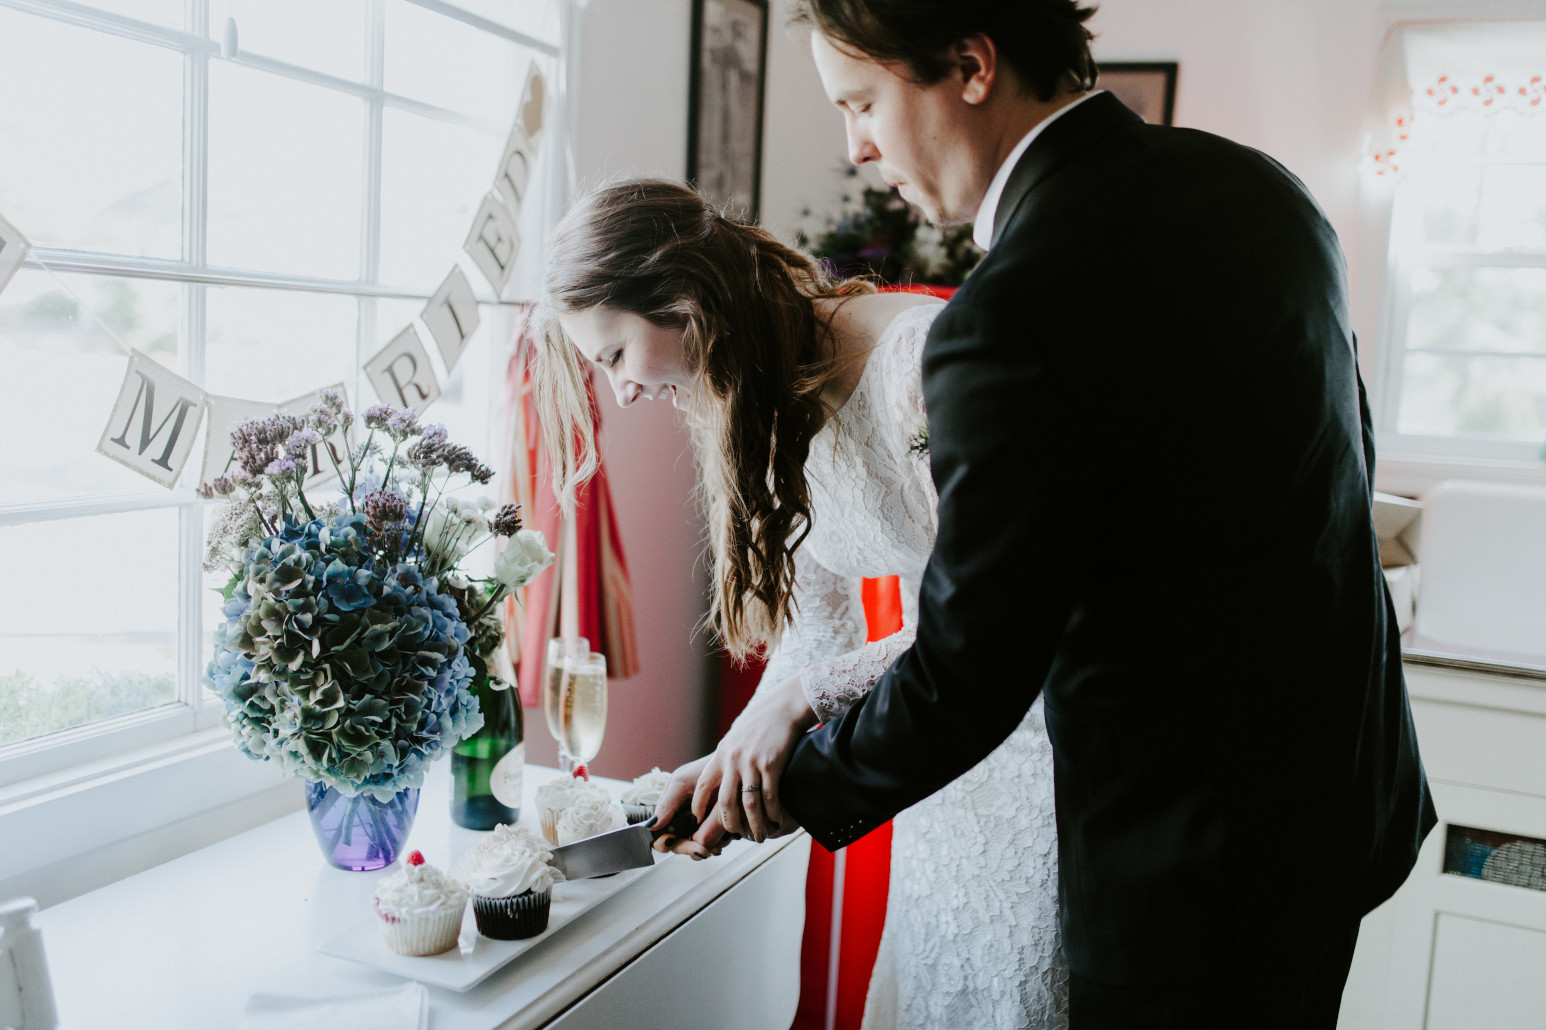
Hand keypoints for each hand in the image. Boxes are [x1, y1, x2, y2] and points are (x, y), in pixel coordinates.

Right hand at [650, 756, 724, 859]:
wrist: (731, 766)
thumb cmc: (704, 770)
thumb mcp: (681, 783)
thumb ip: (666, 803)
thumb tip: (650, 826)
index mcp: (670, 813)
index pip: (661, 836)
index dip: (663, 843)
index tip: (671, 841)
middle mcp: (684, 822)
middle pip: (679, 845)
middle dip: (689, 848)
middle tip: (701, 849)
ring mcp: (701, 827)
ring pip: (697, 847)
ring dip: (706, 847)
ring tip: (716, 844)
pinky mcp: (718, 828)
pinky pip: (715, 842)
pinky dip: (719, 842)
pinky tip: (725, 837)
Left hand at [691, 673, 816, 843]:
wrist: (783, 708)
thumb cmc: (759, 726)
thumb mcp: (735, 740)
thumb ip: (725, 760)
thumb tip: (717, 782)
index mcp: (721, 755)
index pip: (702, 786)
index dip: (699, 806)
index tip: (698, 821)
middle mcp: (733, 759)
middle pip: (725, 802)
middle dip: (730, 824)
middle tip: (737, 835)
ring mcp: (752, 762)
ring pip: (748, 804)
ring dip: (754, 825)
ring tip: (759, 836)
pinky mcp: (772, 764)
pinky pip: (769, 797)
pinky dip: (772, 813)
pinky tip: (776, 820)